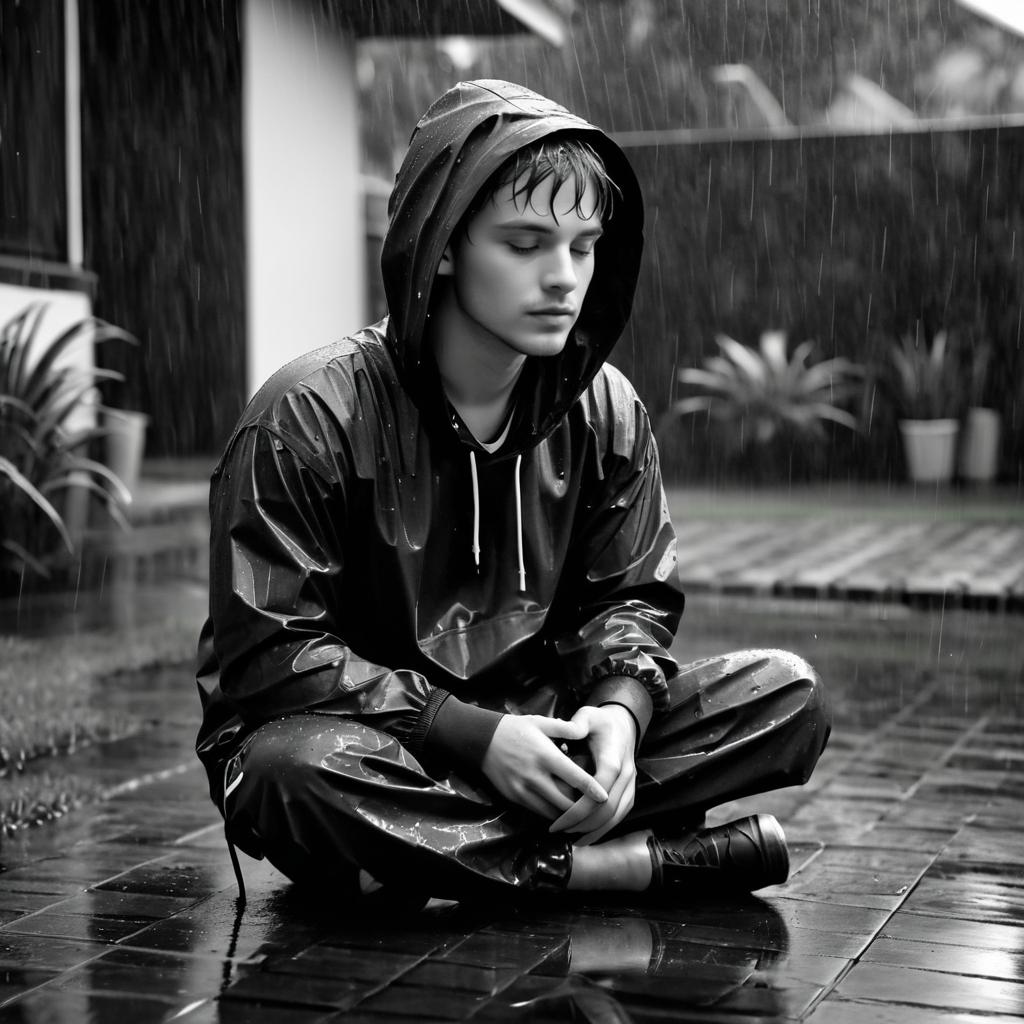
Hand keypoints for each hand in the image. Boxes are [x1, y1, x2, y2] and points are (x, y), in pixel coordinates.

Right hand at [482, 714, 608, 819]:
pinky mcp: (514, 798)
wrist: (482, 740)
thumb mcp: (540, 722)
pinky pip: (538, 812)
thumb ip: (564, 728)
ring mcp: (523, 790)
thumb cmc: (515, 729)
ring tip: (580, 811)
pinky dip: (551, 813)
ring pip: (552, 812)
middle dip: (582, 808)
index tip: (605, 797)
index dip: (592, 790)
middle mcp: (535, 776)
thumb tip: (584, 731)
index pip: (575, 778)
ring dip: (567, 814)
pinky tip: (560, 809)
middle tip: (594, 808)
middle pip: (566, 802)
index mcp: (545, 756)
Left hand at [549, 704, 636, 845]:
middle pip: (608, 809)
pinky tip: (588, 835)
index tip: (557, 821)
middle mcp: (625, 774)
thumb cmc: (600, 721)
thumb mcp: (588, 715)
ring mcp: (631, 783)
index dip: (578, 810)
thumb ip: (577, 723)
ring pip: (616, 815)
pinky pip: (621, 814)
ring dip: (594, 830)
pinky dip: (605, 827)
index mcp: (613, 758)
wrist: (623, 724)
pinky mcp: (630, 790)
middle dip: (583, 825)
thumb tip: (566, 728)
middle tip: (558, 831)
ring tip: (571, 838)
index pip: (598, 792)